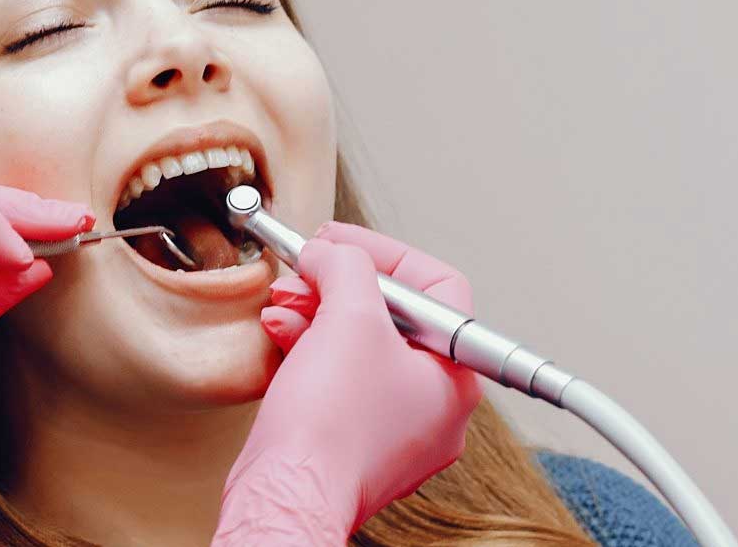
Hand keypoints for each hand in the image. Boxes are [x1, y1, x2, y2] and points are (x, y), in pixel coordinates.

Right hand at [215, 222, 480, 543]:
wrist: (287, 495)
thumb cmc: (330, 427)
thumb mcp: (348, 317)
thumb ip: (347, 265)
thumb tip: (331, 252)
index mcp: (455, 379)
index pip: (437, 289)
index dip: (384, 253)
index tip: (341, 242)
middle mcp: (433, 408)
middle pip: (394, 318)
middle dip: (341, 285)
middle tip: (307, 270)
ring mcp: (394, 430)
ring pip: (362, 349)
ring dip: (318, 314)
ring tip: (284, 303)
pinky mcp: (353, 443)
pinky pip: (339, 381)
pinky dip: (311, 350)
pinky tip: (282, 335)